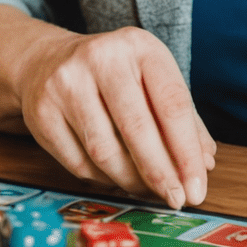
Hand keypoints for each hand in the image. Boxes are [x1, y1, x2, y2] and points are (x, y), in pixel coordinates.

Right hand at [12, 25, 215, 209]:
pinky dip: (104, 180)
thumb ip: (183, 119)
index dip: (187, 152)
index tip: (197, 187)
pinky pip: (80, 163)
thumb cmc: (113, 76)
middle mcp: (101, 59)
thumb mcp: (152, 80)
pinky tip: (116, 178)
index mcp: (139, 47)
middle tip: (176, 199)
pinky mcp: (42, 112)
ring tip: (147, 189)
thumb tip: (205, 162)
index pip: (172, 103)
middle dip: (161, 173)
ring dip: (132, 181)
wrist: (47, 62)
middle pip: (137, 128)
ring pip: (105, 151)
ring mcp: (66, 84)